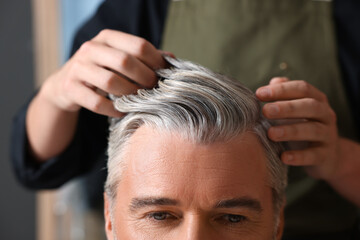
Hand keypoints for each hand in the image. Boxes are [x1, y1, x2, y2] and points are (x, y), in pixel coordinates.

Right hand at [41, 29, 169, 116]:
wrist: (67, 86)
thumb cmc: (102, 71)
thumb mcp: (120, 59)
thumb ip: (144, 58)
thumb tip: (171, 60)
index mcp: (107, 37)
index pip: (138, 45)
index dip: (156, 61)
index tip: (164, 74)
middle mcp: (91, 48)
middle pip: (125, 61)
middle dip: (144, 78)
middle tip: (153, 89)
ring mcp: (78, 68)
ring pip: (110, 82)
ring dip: (129, 94)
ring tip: (138, 99)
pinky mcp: (70, 88)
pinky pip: (97, 103)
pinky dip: (113, 109)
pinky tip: (121, 111)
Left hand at [256, 77, 338, 179]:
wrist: (328, 155)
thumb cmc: (303, 126)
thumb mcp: (295, 109)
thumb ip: (284, 94)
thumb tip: (273, 82)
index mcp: (317, 99)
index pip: (302, 89)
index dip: (281, 90)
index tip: (259, 94)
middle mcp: (326, 114)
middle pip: (310, 106)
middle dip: (287, 108)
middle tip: (265, 111)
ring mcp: (328, 135)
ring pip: (313, 130)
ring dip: (290, 131)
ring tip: (271, 133)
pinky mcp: (326, 155)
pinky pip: (314, 155)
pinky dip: (299, 156)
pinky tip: (283, 157)